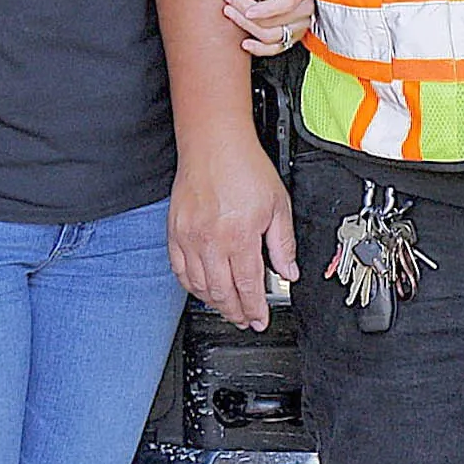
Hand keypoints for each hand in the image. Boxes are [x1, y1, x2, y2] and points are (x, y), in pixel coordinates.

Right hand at [170, 130, 295, 329]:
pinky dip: (191, 285)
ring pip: (199, 286)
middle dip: (235, 312)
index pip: (248, 286)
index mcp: (240, 237)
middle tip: (245, 320)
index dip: (255, 309)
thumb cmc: (244, 167)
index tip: (260, 320)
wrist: (213, 144)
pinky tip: (201, 289)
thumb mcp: (278, 205)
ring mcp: (189, 238)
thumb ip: (283, 244)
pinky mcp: (175, 232)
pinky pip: (179, 270)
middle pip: (222, 292)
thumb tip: (288, 271)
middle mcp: (211, 241)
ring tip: (227, 308)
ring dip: (214, 302)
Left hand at [222, 0, 316, 56]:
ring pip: (271, 37)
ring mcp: (300, 25)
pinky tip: (244, 43)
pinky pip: (277, 49)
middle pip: (273, 22)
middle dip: (245, 14)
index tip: (240, 4)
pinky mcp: (293, 35)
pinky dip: (260, 49)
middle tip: (227, 1)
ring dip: (247, 28)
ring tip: (230, 13)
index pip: (284, 4)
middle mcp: (305, 10)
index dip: (263, 8)